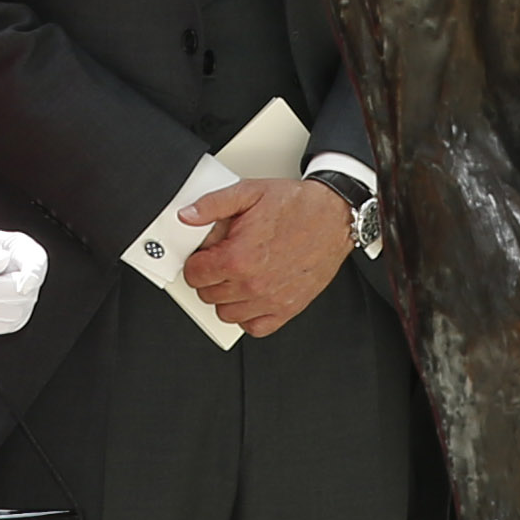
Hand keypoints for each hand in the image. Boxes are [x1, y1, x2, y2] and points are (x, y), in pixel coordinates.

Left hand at [178, 176, 354, 337]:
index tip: (204, 255)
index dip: (196, 262)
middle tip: (222, 260)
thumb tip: (186, 216)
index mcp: (238, 257)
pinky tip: (251, 295)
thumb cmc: (295, 206)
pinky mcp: (287, 309)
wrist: (333, 216)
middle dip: (209, 278)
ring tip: (237, 276)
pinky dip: (248, 316)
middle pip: (207, 295)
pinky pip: (255, 328)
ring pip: (226, 314)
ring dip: (226, 297)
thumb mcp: (249, 192)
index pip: (194, 275)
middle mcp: (253, 283)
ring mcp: (270, 300)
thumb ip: (212, 204)